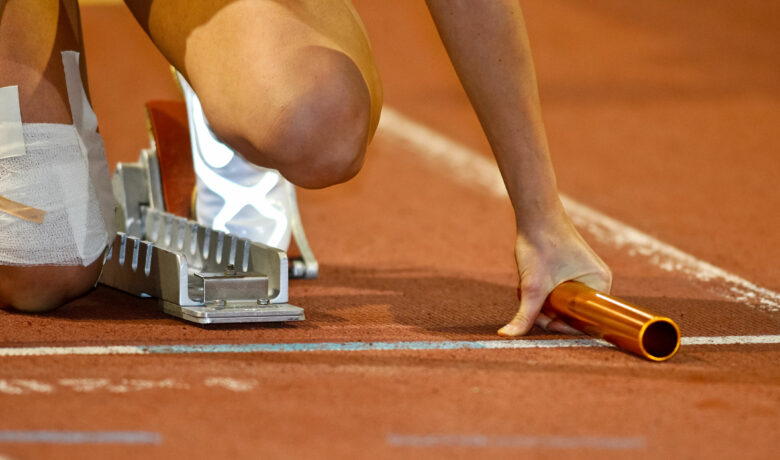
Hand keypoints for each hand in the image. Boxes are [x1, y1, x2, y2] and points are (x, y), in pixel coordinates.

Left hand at [497, 212, 611, 336]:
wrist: (535, 214)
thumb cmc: (539, 244)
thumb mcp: (532, 286)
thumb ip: (524, 315)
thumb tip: (508, 336)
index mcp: (600, 285)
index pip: (586, 320)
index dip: (563, 326)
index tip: (542, 320)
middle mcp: (598, 281)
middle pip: (572, 313)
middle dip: (547, 311)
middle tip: (527, 298)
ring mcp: (586, 276)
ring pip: (562, 304)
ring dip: (541, 302)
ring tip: (525, 287)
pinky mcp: (572, 271)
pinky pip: (558, 292)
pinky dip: (542, 292)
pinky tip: (527, 282)